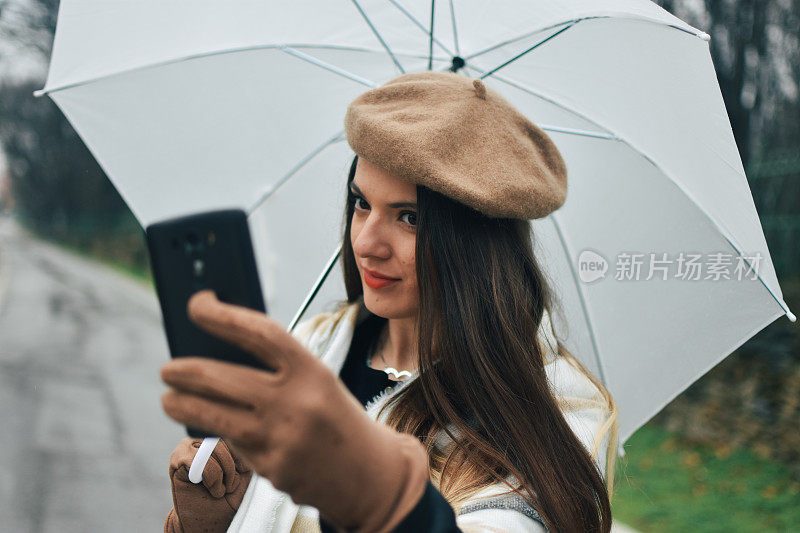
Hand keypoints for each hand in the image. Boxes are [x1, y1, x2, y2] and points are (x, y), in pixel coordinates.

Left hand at [160, 290, 428, 532]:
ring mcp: (281, 438)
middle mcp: (296, 401)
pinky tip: (216, 428)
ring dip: (181, 405)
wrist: (369, 473)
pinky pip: (232, 445)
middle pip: (220, 377)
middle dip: (183, 371)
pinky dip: (221, 434)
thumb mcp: (315, 382)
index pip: (258, 332)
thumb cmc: (334, 416)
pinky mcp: (270, 469)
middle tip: (168, 368)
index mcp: (311, 370)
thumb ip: (275, 369)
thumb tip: (217, 356)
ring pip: (213, 416)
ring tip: (169, 399)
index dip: (222, 315)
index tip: (196, 304)